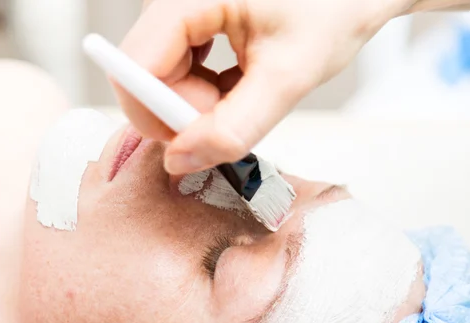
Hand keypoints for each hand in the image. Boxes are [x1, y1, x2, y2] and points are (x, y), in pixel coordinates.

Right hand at [115, 0, 414, 174]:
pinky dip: (205, 93)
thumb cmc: (335, 8)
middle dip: (184, 112)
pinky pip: (178, 72)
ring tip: (245, 93)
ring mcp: (182, 9)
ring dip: (198, 105)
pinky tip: (237, 84)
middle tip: (235, 114)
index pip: (135, 66)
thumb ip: (234, 126)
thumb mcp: (287, 75)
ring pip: (161, 79)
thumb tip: (179, 161)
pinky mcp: (192, 22)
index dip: (157, 113)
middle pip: (146, 76)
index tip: (196, 139)